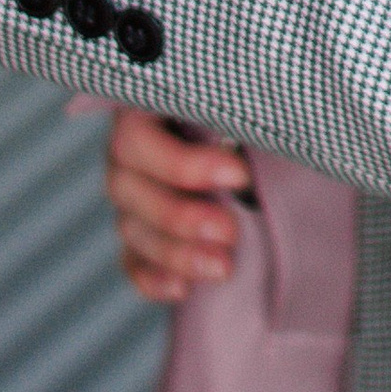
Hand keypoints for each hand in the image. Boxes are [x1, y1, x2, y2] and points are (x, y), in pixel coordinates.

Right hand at [106, 106, 253, 304]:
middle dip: (182, 217)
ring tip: (223, 267)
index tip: (241, 176)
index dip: (185, 164)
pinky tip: (182, 289)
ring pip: (132, 229)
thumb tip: (263, 133)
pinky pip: (131, 260)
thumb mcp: (240, 102)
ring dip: (176, 253)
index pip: (139, 138)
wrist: (248, 137)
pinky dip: (153, 277)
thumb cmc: (245, 107)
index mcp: (144, 107)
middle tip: (230, 232)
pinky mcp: (137, 231)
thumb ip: (239, 115)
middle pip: (128, 189)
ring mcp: (128, 194)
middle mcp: (127, 152)